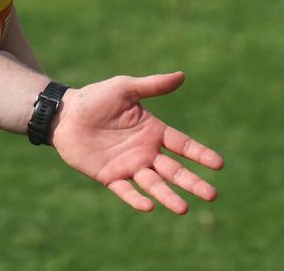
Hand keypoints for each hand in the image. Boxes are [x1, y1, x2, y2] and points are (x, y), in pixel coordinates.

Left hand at [51, 72, 223, 213]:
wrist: (64, 113)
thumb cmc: (95, 98)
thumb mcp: (125, 88)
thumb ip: (152, 86)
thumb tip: (181, 75)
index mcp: (153, 131)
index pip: (183, 145)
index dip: (200, 154)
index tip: (219, 164)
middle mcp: (145, 152)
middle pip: (174, 170)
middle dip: (192, 182)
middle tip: (212, 195)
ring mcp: (129, 165)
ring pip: (154, 184)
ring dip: (168, 196)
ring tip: (183, 209)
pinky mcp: (109, 176)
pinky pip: (125, 190)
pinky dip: (136, 199)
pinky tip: (149, 206)